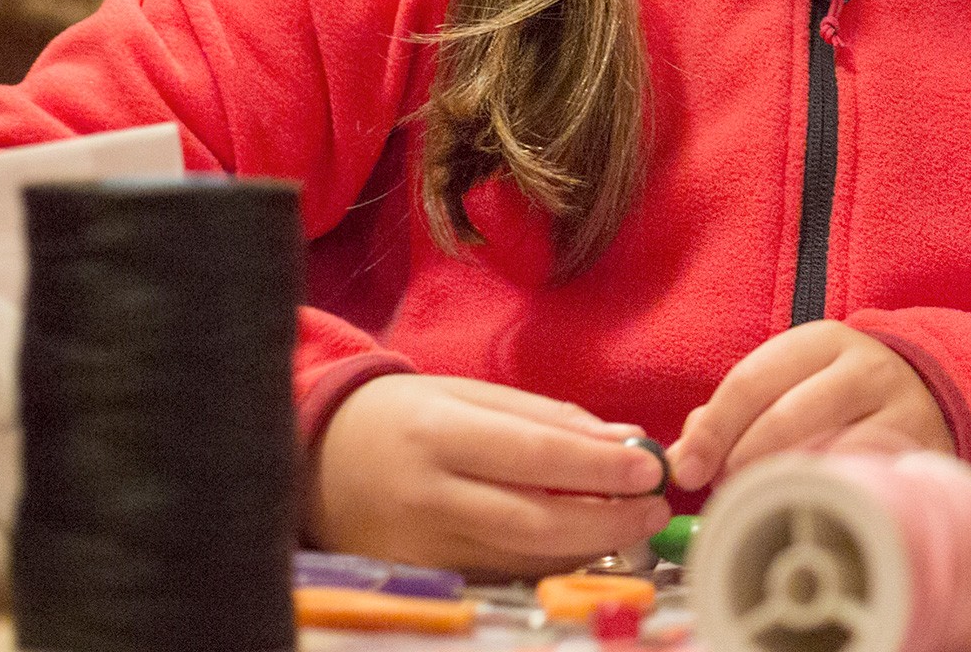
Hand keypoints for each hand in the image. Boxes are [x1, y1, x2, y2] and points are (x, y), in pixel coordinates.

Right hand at [309, 374, 668, 574]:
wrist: (315, 456)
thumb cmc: (405, 415)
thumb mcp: (470, 394)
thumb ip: (547, 419)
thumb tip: (624, 443)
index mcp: (439, 432)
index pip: (534, 456)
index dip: (599, 469)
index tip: (651, 468)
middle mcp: (426, 494)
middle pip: (533, 521)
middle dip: (607, 519)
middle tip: (655, 509)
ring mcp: (418, 545)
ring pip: (521, 556)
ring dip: (588, 545)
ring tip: (633, 524)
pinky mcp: (417, 576)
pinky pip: (498, 572)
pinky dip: (548, 561)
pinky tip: (583, 544)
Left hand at [669, 323, 951, 491]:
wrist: (927, 397)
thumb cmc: (837, 396)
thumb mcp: (790, 381)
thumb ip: (734, 409)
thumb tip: (683, 453)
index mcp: (820, 340)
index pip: (751, 382)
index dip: (712, 430)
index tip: (686, 471)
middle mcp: (864, 366)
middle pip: (784, 419)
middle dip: (741, 463)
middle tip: (724, 491)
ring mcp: (898, 408)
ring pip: (822, 454)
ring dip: (779, 486)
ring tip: (763, 500)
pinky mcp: (918, 451)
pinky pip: (857, 481)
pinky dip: (823, 497)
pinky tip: (807, 505)